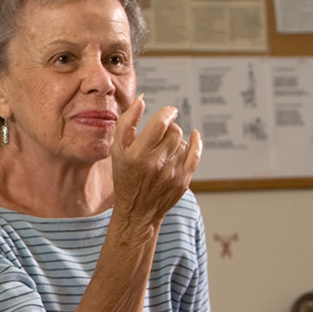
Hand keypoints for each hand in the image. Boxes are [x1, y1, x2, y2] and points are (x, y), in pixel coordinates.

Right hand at [110, 96, 200, 226]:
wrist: (137, 211)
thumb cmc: (125, 178)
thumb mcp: (117, 150)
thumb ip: (126, 122)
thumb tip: (142, 100)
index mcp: (137, 154)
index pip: (160, 123)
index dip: (167, 112)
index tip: (169, 111)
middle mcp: (155, 163)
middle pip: (174, 131)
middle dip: (170, 128)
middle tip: (162, 135)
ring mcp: (171, 173)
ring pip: (183, 142)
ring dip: (176, 140)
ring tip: (165, 150)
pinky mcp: (183, 180)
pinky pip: (195, 154)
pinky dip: (196, 143)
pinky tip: (194, 137)